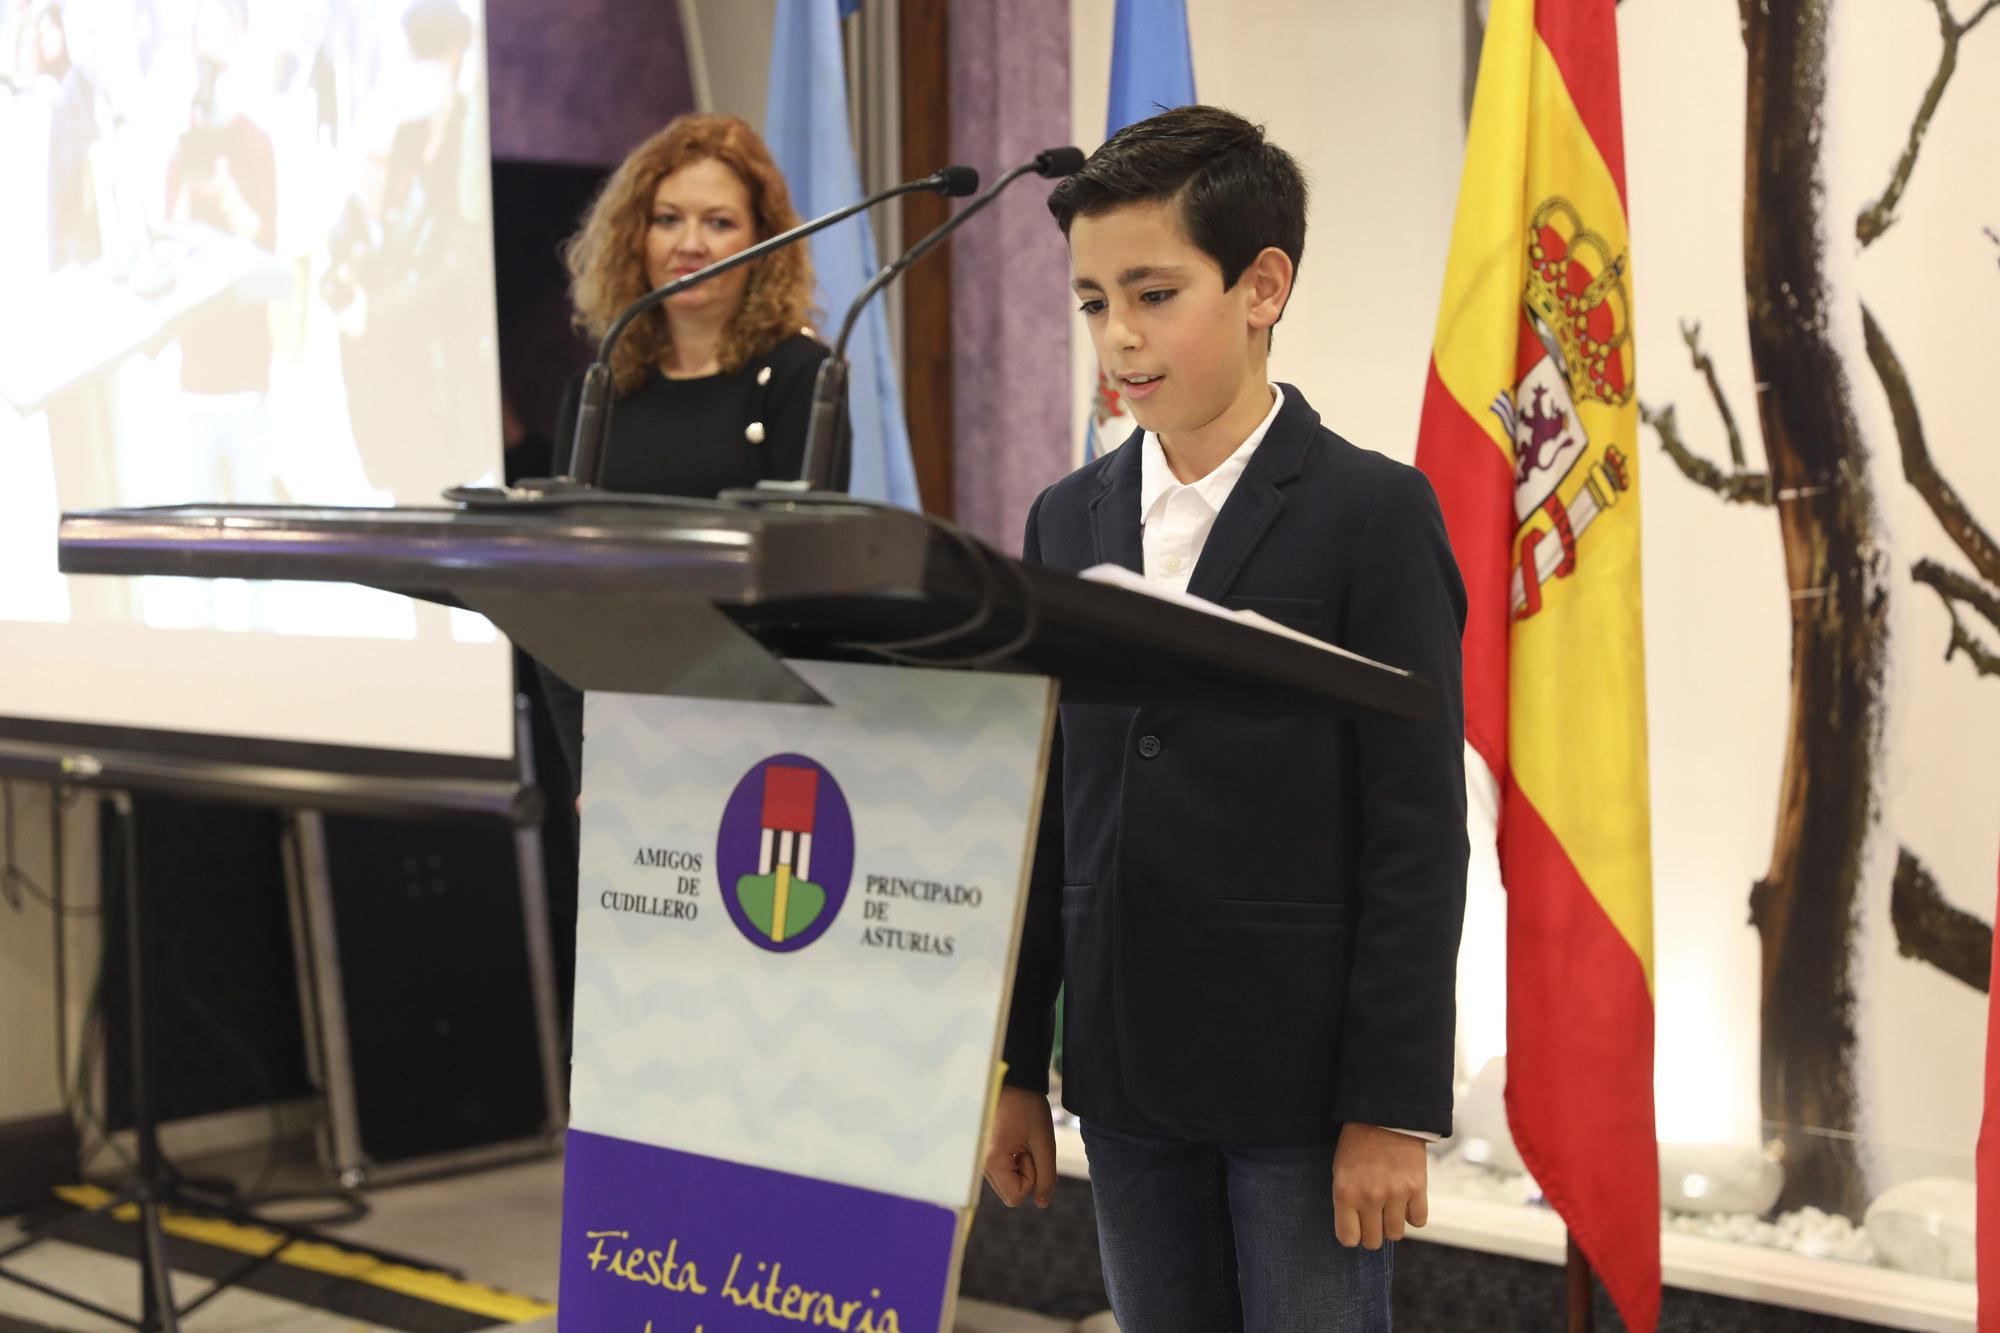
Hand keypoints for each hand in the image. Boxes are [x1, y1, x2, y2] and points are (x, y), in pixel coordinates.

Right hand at [982, 1085, 1056, 1208]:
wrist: (1012, 1080)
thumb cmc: (1028, 1108)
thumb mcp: (1044, 1143)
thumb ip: (1046, 1176)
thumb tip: (1042, 1203)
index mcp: (992, 1162)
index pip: (1016, 1197)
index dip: (1031, 1178)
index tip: (1030, 1151)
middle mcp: (980, 1164)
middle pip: (1010, 1193)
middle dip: (1025, 1174)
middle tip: (1026, 1144)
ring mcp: (979, 1159)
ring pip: (1006, 1183)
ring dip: (1018, 1167)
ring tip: (1019, 1139)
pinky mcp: (982, 1153)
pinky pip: (1001, 1171)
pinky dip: (1011, 1161)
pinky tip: (1013, 1139)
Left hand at [1332, 1123, 1427, 1248]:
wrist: (1384, 1116)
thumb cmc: (1357, 1145)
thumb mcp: (1340, 1171)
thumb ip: (1347, 1202)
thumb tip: (1357, 1232)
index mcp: (1345, 1193)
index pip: (1348, 1239)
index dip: (1353, 1234)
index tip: (1356, 1226)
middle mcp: (1370, 1197)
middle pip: (1373, 1241)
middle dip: (1373, 1232)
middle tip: (1373, 1216)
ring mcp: (1395, 1193)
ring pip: (1396, 1234)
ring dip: (1393, 1223)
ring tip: (1389, 1206)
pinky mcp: (1417, 1188)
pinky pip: (1418, 1221)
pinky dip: (1413, 1215)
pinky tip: (1407, 1201)